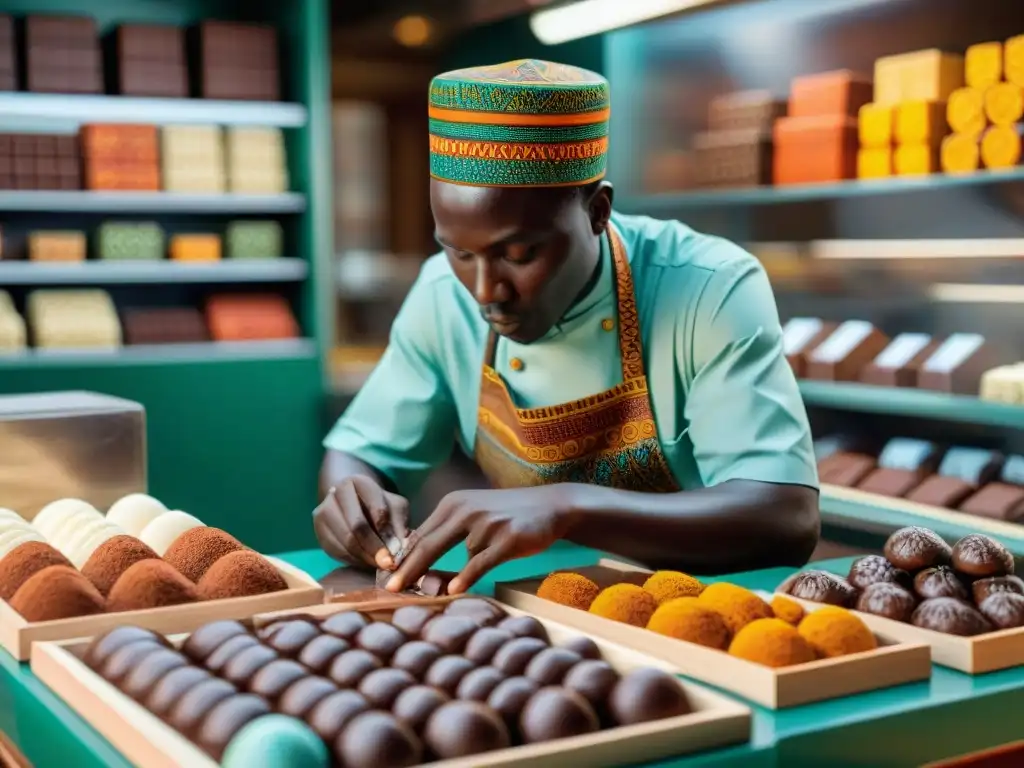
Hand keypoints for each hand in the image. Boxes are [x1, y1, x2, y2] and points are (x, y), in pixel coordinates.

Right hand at [313, 475, 409, 569]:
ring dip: (364, 557)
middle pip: (357, 526)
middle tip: (386, 564)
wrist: (354, 504)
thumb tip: (398, 548)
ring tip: (378, 564)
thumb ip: (399, 525)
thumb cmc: (380, 505)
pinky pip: (336, 551)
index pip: (377, 509)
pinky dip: (353, 560)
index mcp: (360, 482)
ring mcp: (324, 511)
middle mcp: (338, 492)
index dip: (388, 534)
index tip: (396, 553)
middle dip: (374, 548)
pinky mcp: (319, 530)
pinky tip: (365, 562)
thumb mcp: (395, 508)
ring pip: (345, 541)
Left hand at [386, 485, 578, 594]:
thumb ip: (447, 532)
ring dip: (449, 578)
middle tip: (389, 589)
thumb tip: (415, 561)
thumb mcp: (473, 515)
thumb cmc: (507, 516)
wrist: (550, 507)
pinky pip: (480, 562)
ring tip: (435, 594)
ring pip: (458, 556)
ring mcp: (487, 524)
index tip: (387, 576)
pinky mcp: (506, 539)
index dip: (403, 557)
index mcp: (453, 503)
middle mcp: (466, 510)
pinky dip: (466, 577)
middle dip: (407, 569)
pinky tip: (455, 590)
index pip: (420, 534)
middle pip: (428, 545)